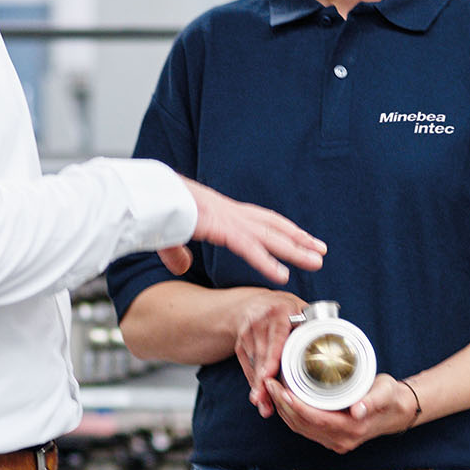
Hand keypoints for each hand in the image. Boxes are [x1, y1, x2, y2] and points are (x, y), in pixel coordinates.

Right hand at [157, 178, 325, 284]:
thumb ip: (178, 254)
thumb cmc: (157, 209)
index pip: (260, 219)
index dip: (283, 230)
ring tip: (317, 261)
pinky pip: (248, 248)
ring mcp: (227, 218)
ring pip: (270, 236)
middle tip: (321, 250)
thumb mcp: (170, 236)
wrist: (148, 194)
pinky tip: (283, 275)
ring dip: (296, 249)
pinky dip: (267, 262)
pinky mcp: (219, 227)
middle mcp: (231, 212)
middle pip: (273, 225)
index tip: (302, 239)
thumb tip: (182, 268)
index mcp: (222, 210)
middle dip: (299, 238)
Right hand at [230, 291, 308, 417]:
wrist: (256, 303)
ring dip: (258, 385)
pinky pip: (247, 366)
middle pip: (262, 354)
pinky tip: (258, 397)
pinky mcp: (241, 344)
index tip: (269, 375)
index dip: (272, 358)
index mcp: (279, 311)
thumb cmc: (285, 309)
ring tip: (264, 405)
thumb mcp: (301, 308)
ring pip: (253, 363)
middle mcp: (260, 321)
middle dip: (262, 379)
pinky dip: (253, 382)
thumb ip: (313, 324)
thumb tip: (335, 343)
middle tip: (265, 400)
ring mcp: (247, 333)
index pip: (276, 337)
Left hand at [264, 373, 418, 453]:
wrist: (396, 412)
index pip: (316, 419)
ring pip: (300, 428)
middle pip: (303, 425)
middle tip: (269, 384)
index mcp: (352, 429)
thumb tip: (358, 411)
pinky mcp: (329, 438)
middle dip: (282, 405)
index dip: (297, 406)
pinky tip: (283, 400)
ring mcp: (334, 441)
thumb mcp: (385, 392)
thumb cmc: (389, 397)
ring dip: (283, 410)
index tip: (283, 390)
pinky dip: (290, 415)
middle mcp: (340, 440)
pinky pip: (304, 428)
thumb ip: (373, 401)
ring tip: (271, 390)